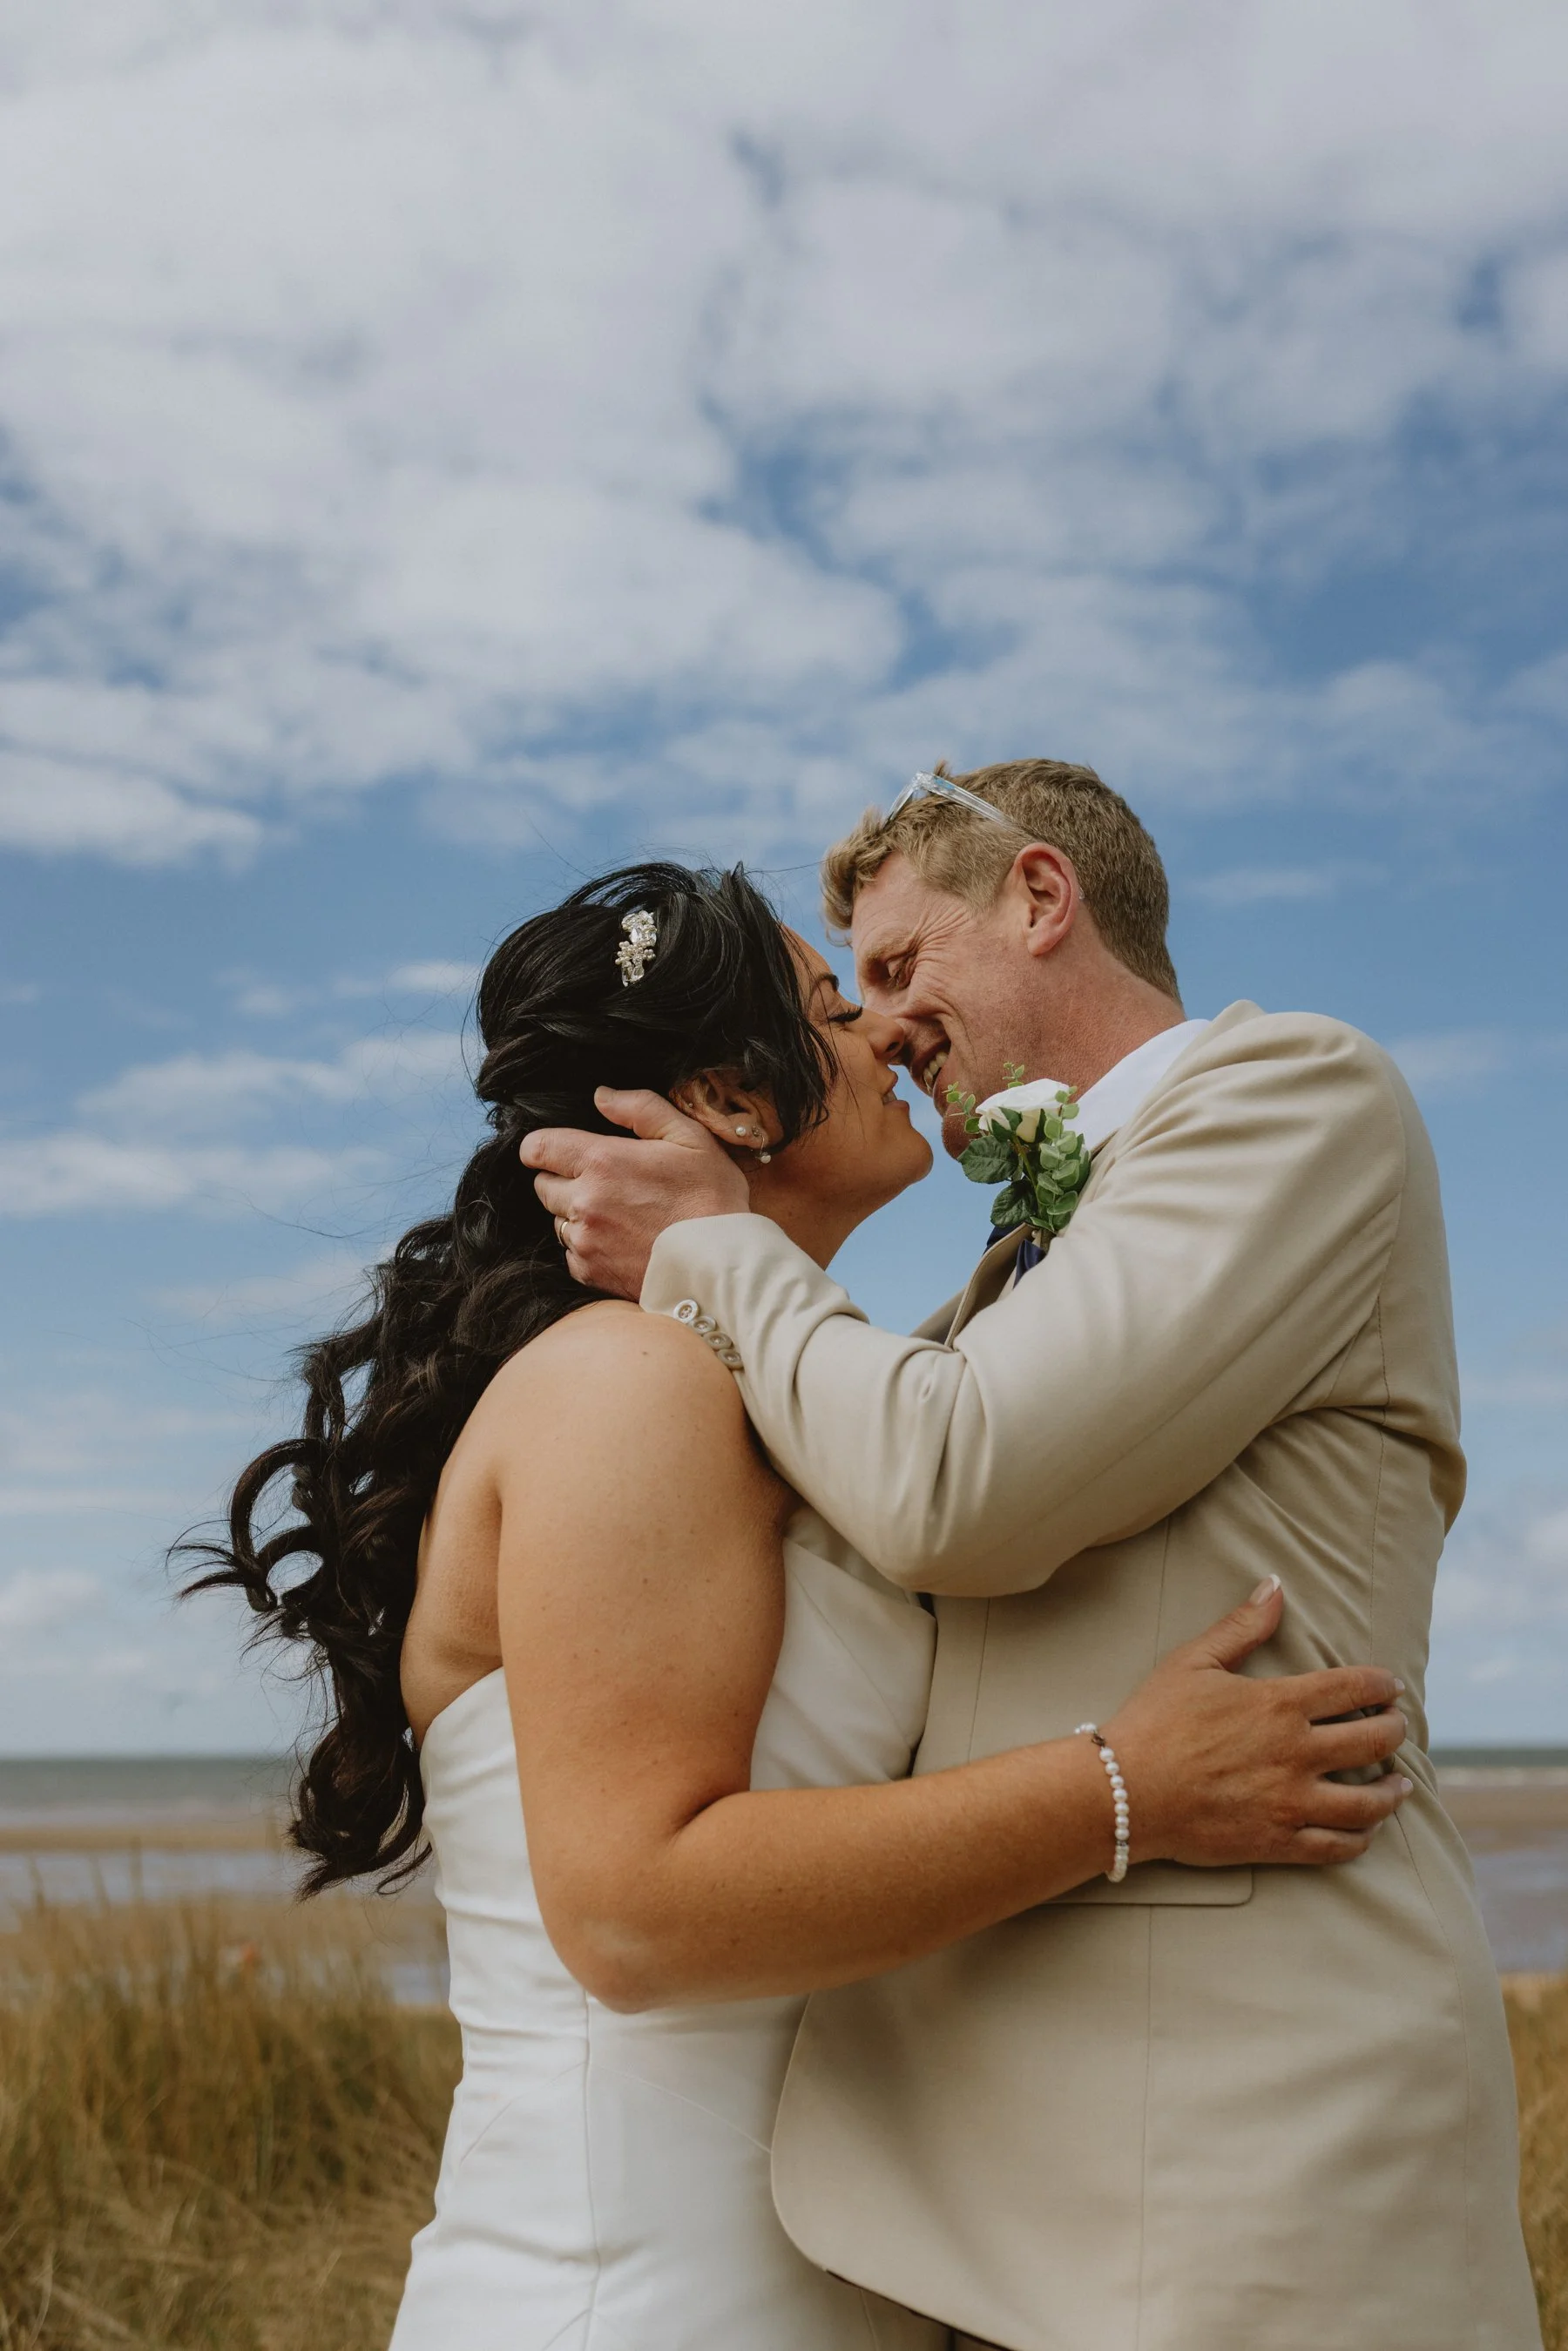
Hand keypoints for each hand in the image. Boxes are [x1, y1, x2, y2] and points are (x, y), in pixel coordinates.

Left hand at [520, 1087, 750, 1297]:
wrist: (722, 1264)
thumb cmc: (712, 1198)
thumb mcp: (689, 1138)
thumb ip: (641, 1108)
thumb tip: (601, 1097)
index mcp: (602, 1162)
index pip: (538, 1148)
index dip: (542, 1147)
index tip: (556, 1151)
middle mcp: (583, 1202)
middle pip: (543, 1186)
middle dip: (564, 1180)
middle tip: (606, 1183)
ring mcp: (585, 1241)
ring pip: (558, 1221)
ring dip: (577, 1215)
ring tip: (620, 1215)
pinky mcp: (590, 1272)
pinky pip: (571, 1254)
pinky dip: (588, 1246)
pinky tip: (622, 1241)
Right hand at [1104, 1578, 1411, 1868]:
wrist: (1125, 1791)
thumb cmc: (1154, 1720)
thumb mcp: (1194, 1661)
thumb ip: (1241, 1626)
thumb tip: (1275, 1586)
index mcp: (1280, 1704)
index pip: (1354, 1688)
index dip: (1381, 1685)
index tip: (1391, 1687)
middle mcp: (1297, 1753)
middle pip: (1374, 1742)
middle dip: (1395, 1731)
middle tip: (1397, 1728)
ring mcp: (1291, 1801)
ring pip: (1367, 1802)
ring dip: (1392, 1792)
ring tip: (1399, 1785)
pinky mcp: (1278, 1842)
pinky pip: (1338, 1846)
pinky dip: (1361, 1838)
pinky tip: (1365, 1830)